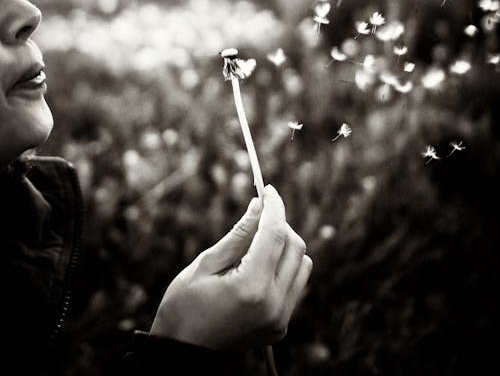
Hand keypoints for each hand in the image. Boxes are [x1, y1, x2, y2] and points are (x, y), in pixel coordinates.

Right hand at [150, 185, 311, 349]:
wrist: (182, 355)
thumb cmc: (184, 307)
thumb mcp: (205, 264)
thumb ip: (238, 235)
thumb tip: (259, 205)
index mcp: (251, 287)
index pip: (275, 234)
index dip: (274, 207)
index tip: (269, 190)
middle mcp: (274, 304)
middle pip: (295, 246)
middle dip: (280, 224)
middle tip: (259, 214)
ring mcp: (280, 318)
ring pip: (302, 264)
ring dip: (286, 245)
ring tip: (258, 242)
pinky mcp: (280, 326)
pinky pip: (296, 284)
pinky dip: (284, 266)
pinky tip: (260, 265)